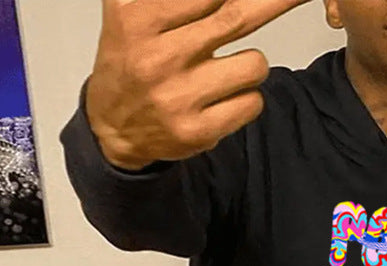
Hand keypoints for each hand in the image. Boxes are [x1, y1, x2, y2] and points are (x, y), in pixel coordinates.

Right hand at [86, 0, 311, 170]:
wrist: (112, 128)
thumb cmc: (131, 59)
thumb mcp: (131, 11)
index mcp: (138, 19)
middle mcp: (159, 57)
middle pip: (237, 17)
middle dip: (274, 2)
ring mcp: (179, 98)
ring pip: (254, 65)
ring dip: (253, 63)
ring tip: (230, 68)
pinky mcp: (197, 132)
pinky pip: (252, 103)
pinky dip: (247, 97)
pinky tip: (224, 98)